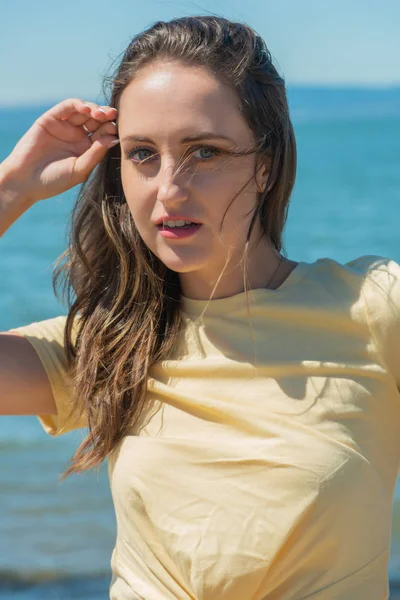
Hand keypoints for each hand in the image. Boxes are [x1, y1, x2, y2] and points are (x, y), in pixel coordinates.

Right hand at [0, 98, 118, 204]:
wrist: (26, 181)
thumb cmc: (54, 181)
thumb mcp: (80, 170)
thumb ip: (96, 154)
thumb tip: (114, 138)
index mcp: (87, 149)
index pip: (103, 134)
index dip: (111, 129)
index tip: (117, 131)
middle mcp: (77, 136)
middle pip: (96, 120)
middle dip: (106, 116)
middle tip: (112, 115)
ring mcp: (65, 127)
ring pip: (83, 111)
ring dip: (94, 108)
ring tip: (100, 113)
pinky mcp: (51, 119)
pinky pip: (67, 107)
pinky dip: (77, 104)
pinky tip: (86, 109)